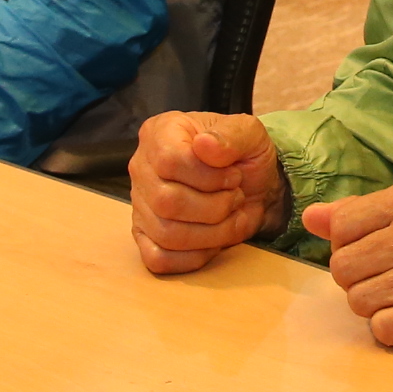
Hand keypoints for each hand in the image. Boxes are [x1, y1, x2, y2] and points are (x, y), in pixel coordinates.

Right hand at [130, 110, 282, 272]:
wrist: (252, 185)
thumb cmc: (244, 155)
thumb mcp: (250, 133)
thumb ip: (231, 135)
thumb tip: (205, 144)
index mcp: (160, 133)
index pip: (169, 161)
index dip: (208, 177)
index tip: (233, 176)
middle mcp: (142, 168)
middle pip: (166, 202)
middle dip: (215, 206)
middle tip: (234, 197)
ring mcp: (140, 205)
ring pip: (167, 234)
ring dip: (211, 233)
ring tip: (228, 217)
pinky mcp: (146, 237)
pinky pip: (159, 259)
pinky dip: (194, 257)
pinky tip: (212, 242)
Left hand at [302, 179, 392, 345]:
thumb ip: (362, 210)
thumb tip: (310, 217)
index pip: (340, 227)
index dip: (348, 244)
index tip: (374, 248)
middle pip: (342, 268)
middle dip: (359, 276)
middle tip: (390, 273)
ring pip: (358, 302)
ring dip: (376, 303)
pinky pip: (382, 330)